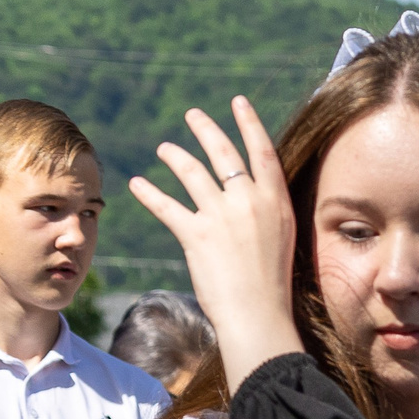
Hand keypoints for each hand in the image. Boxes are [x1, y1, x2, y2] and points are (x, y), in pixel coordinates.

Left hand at [124, 99, 301, 382]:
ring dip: (174, 156)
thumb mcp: (281, 242)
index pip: (263, 153)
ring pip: (191, 172)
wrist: (260, 316)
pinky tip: (136, 184)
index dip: (250, 123)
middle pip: (223, 153)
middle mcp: (250, 203)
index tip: (238, 102)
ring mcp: (222, 216)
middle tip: (193, 115)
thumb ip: (266, 214)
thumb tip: (248, 196)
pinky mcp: (195, 234)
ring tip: (163, 149)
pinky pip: (166, 206)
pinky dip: (148, 193)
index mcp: (276, 204)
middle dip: (206, 129)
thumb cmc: (273, 287)